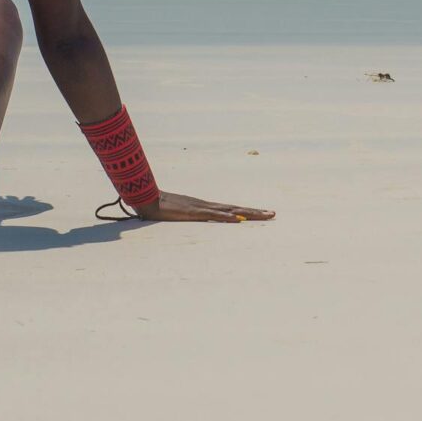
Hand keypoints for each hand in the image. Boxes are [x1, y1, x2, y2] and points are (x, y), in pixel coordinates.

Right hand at [133, 191, 274, 222]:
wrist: (147, 198)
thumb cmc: (161, 207)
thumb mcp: (179, 215)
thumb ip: (188, 218)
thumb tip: (194, 223)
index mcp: (205, 207)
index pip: (231, 209)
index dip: (247, 211)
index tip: (262, 213)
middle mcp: (207, 205)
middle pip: (236, 208)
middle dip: (255, 212)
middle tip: (274, 214)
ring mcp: (201, 208)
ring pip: (230, 210)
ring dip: (248, 213)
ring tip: (265, 215)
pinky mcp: (193, 212)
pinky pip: (212, 215)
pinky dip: (226, 217)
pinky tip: (237, 220)